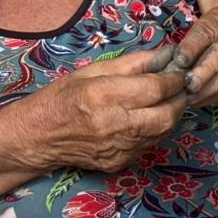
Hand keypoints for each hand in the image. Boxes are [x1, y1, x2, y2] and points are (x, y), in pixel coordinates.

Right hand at [25, 49, 186, 173]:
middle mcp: (114, 125)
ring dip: (172, 114)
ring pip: (163, 131)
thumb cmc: (61, 97)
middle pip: (167, 114)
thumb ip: (132, 63)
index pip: (155, 88)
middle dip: (180, 98)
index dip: (174, 78)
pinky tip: (150, 117)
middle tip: (181, 86)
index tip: (179, 70)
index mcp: (104, 96)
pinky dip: (157, 129)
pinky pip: (150, 145)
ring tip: (168, 99)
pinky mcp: (119, 163)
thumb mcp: (92, 70)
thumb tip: (165, 55)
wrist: (37, 137)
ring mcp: (118, 148)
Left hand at [172, 5, 217, 107]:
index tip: (180, 59)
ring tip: (192, 97)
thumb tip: (169, 64)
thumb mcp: (206, 35)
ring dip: (212, 87)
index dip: (194, 44)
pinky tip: (202, 101)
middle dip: (208, 68)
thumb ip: (191, 45)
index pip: (209, 28)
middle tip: (190, 84)